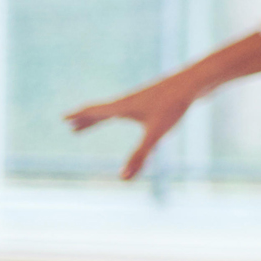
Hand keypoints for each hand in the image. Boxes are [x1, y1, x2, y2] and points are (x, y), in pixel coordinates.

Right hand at [67, 74, 205, 182]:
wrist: (197, 80)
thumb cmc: (174, 104)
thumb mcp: (156, 133)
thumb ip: (140, 156)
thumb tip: (123, 179)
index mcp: (123, 106)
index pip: (95, 111)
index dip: (79, 116)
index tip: (63, 117)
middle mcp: (130, 101)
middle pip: (102, 111)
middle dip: (85, 120)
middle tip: (70, 125)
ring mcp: (144, 98)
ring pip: (116, 109)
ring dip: (101, 116)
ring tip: (92, 122)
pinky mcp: (157, 99)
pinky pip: (132, 107)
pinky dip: (121, 113)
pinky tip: (131, 114)